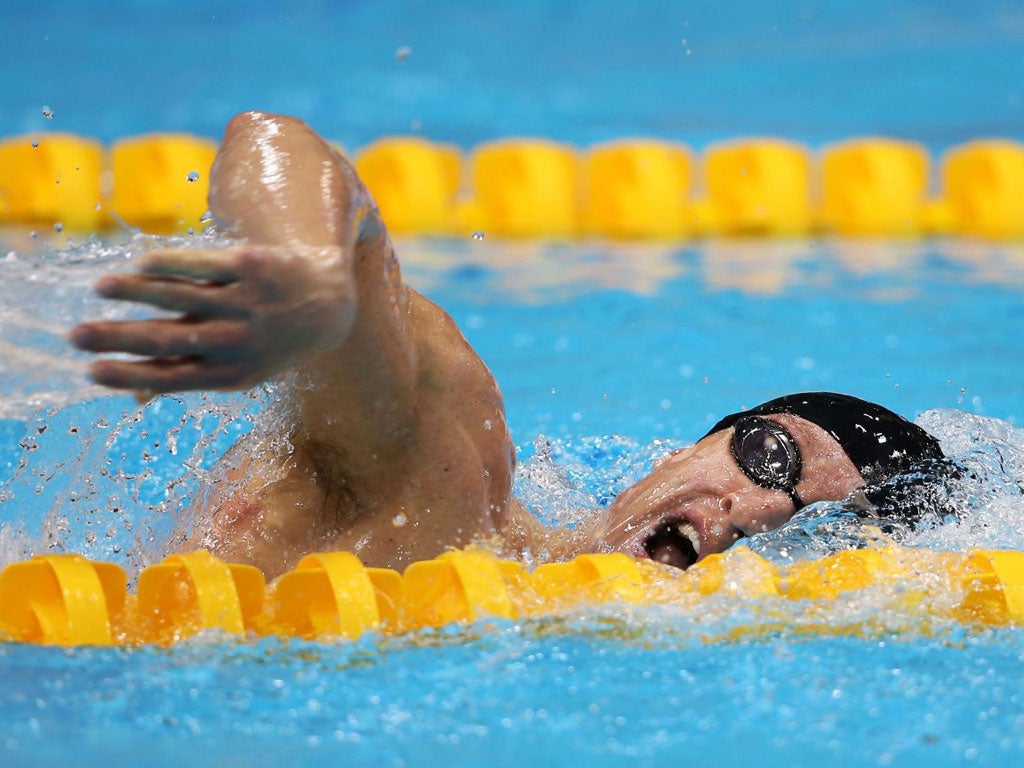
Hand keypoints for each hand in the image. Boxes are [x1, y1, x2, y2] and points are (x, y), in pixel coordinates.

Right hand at [70, 244, 355, 395]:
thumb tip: (133, 399)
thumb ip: (187, 375)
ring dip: (139, 293)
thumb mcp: (239, 369)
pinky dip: (174, 264)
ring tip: (101, 288)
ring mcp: (247, 304)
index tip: (89, 371)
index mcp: (229, 373)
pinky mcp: (255, 268)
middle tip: (75, 335)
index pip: (172, 378)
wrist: (326, 306)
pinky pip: (207, 264)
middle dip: (120, 339)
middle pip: (170, 340)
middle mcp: (238, 341)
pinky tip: (142, 263)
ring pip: (184, 296)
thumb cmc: (268, 341)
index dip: (130, 375)